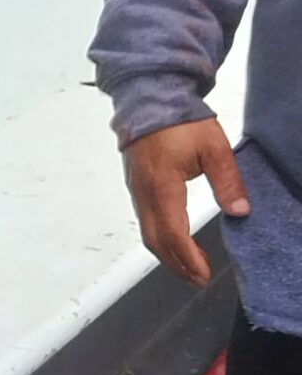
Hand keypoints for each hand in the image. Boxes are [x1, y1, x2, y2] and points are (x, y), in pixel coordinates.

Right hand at [123, 117, 249, 286]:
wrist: (149, 96)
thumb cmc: (179, 120)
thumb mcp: (214, 148)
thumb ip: (227, 181)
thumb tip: (239, 210)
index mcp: (162, 186)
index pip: (172, 233)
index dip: (188, 258)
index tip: (203, 274)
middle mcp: (143, 192)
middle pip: (154, 241)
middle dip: (176, 264)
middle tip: (198, 278)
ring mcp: (136, 189)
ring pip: (146, 232)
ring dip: (167, 253)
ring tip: (189, 265)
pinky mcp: (136, 184)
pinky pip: (144, 219)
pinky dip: (159, 237)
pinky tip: (174, 238)